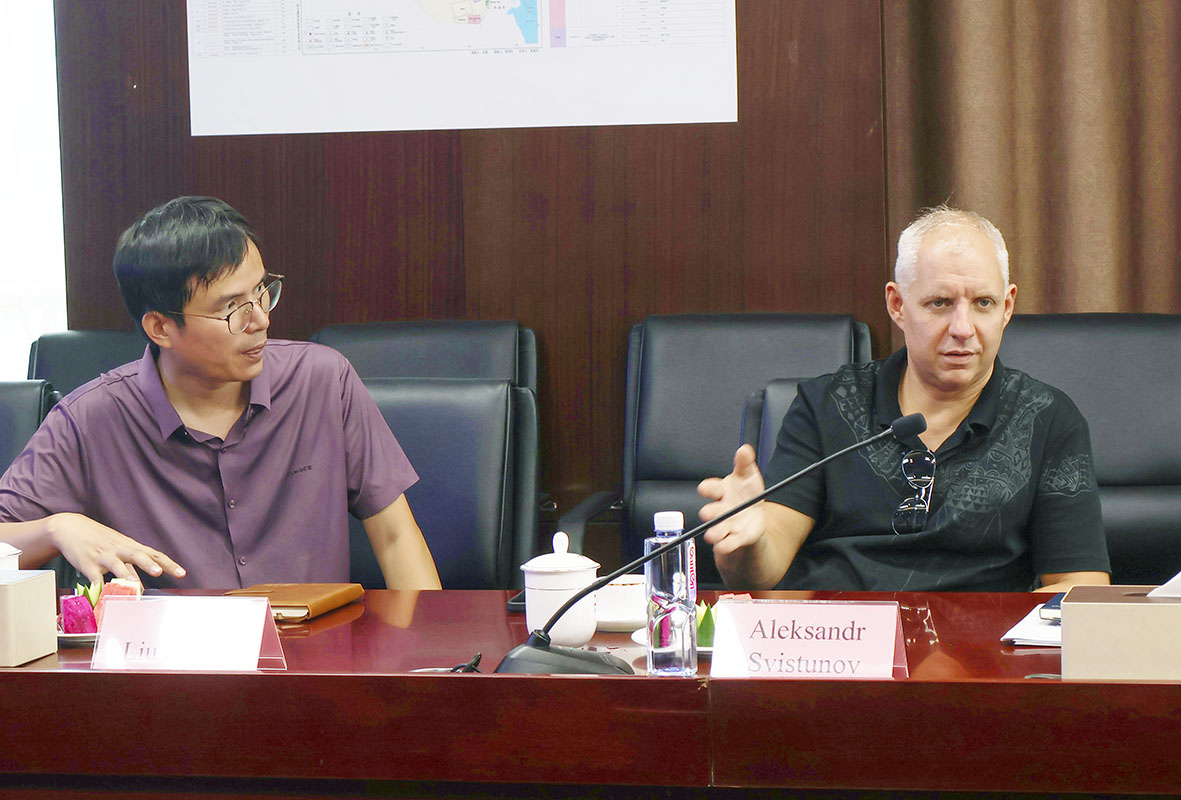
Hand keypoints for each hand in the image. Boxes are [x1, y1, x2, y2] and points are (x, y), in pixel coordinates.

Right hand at [46, 513, 185, 585]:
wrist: (72, 528)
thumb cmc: (101, 541)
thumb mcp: (118, 550)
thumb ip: (130, 568)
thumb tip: (141, 588)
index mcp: (131, 546)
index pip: (154, 554)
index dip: (168, 564)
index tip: (182, 573)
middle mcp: (120, 550)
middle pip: (137, 555)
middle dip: (148, 563)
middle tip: (158, 572)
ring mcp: (104, 556)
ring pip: (116, 565)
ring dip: (125, 574)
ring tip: (133, 584)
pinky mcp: (88, 564)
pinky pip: (94, 578)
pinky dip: (98, 588)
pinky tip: (101, 597)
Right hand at [697, 444, 766, 558]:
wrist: (755, 516)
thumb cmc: (747, 493)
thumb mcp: (748, 476)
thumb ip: (744, 463)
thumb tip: (744, 450)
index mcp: (722, 491)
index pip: (711, 488)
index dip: (707, 488)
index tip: (704, 488)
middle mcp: (720, 509)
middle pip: (711, 511)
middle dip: (708, 512)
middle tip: (707, 513)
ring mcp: (726, 525)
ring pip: (717, 529)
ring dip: (714, 532)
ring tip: (713, 534)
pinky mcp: (734, 538)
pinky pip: (729, 543)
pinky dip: (726, 545)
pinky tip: (723, 545)